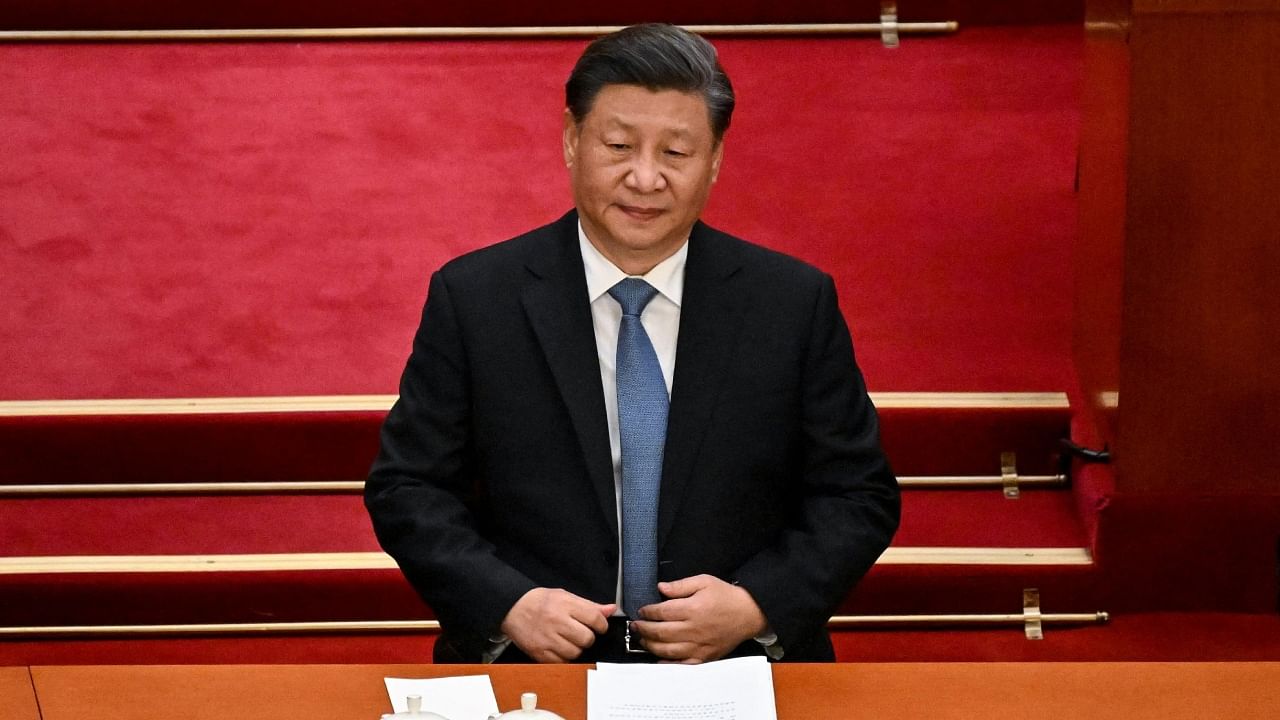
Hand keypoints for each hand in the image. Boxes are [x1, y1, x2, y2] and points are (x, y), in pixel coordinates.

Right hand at [499, 587, 615, 662]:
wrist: (512, 608)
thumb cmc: (540, 601)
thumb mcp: (565, 596)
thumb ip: (589, 605)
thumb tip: (611, 610)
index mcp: (565, 605)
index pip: (595, 618)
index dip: (602, 625)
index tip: (599, 626)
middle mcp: (557, 621)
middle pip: (587, 638)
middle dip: (588, 638)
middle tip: (581, 633)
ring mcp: (547, 639)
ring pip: (575, 653)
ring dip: (576, 648)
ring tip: (569, 640)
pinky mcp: (539, 652)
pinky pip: (561, 662)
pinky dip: (564, 657)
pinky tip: (559, 648)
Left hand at [630, 574, 768, 662]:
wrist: (749, 614)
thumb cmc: (726, 597)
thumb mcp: (704, 581)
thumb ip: (680, 585)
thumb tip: (660, 588)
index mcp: (693, 609)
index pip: (661, 612)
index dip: (648, 612)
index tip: (641, 611)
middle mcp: (693, 629)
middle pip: (660, 632)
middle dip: (643, 629)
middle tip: (635, 626)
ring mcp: (698, 646)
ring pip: (667, 650)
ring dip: (650, 645)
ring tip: (642, 639)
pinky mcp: (704, 657)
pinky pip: (681, 664)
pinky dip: (667, 663)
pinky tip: (658, 658)